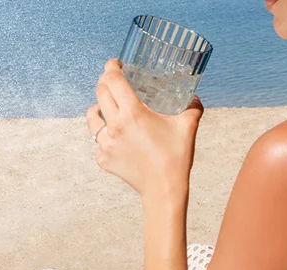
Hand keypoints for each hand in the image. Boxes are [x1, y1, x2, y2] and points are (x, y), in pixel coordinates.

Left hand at [87, 58, 203, 203]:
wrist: (164, 190)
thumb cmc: (176, 157)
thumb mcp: (188, 126)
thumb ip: (192, 107)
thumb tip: (194, 96)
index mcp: (133, 113)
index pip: (113, 81)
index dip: (111, 67)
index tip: (114, 64)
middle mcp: (115, 126)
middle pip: (99, 93)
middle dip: (104, 82)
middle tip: (113, 80)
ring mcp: (106, 144)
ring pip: (92, 118)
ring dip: (98, 108)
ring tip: (107, 108)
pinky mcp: (104, 159)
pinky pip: (98, 142)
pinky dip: (104, 137)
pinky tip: (115, 137)